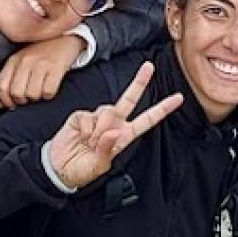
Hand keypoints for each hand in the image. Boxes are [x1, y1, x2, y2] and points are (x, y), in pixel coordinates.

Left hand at [0, 34, 84, 109]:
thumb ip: (8, 82)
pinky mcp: (56, 67)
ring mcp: (41, 63)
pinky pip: (48, 91)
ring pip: (32, 94)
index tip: (12, 105)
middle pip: (16, 93)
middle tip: (29, 99)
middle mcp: (25, 61)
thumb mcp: (21, 63)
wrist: (64, 38)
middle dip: (23, 101)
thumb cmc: (40, 54)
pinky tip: (50, 90)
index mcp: (13, 60)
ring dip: (37, 99)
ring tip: (40, 93)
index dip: (5, 101)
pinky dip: (49, 95)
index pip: (1, 86)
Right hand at [44, 62, 183, 189]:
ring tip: (90, 143)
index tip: (178, 98)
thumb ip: (107, 149)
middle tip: (149, 67)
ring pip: (108, 111)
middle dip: (139, 82)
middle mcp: (114, 124)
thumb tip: (113, 131)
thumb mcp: (99, 166)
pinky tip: (81, 137)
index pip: (147, 120)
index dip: (162, 109)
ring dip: (99, 130)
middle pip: (129, 100)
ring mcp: (98, 118)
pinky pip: (89, 117)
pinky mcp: (82, 116)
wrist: (60, 168)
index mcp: (124, 135)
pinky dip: (85, 129)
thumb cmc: (82, 169)